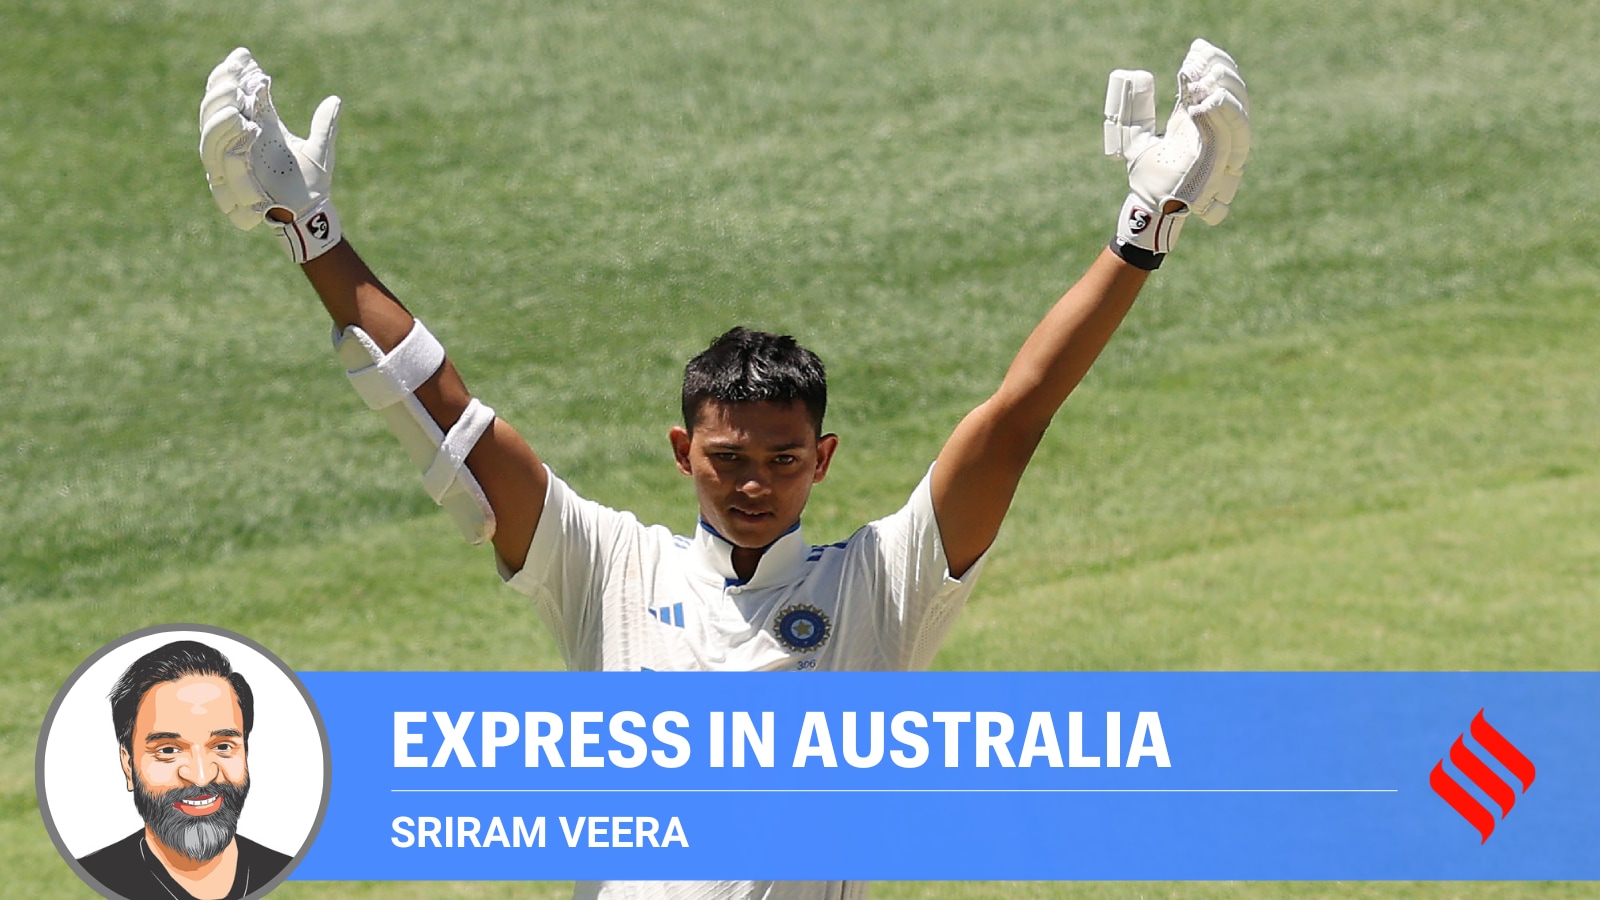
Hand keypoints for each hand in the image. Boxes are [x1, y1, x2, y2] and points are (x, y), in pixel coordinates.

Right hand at [199, 47, 344, 262]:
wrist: (310, 214)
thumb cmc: (312, 185)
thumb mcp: (320, 149)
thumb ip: (324, 124)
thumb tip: (335, 100)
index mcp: (256, 127)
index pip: (233, 94)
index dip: (232, 74)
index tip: (243, 55)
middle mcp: (239, 141)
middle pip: (214, 108)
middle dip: (221, 87)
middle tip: (236, 72)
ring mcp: (232, 159)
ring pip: (210, 131)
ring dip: (220, 112)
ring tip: (237, 96)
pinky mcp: (230, 178)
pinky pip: (219, 157)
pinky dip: (228, 139)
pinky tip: (244, 123)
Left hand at [1103, 39, 1250, 257]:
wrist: (1148, 211)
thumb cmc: (1147, 179)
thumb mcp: (1136, 138)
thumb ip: (1137, 110)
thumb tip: (1134, 77)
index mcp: (1203, 124)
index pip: (1222, 86)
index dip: (1216, 63)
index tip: (1196, 50)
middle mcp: (1218, 136)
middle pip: (1238, 97)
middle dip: (1222, 74)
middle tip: (1195, 64)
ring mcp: (1222, 154)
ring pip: (1240, 118)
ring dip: (1225, 94)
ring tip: (1202, 79)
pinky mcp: (1216, 169)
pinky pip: (1227, 141)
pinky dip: (1219, 120)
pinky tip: (1200, 104)